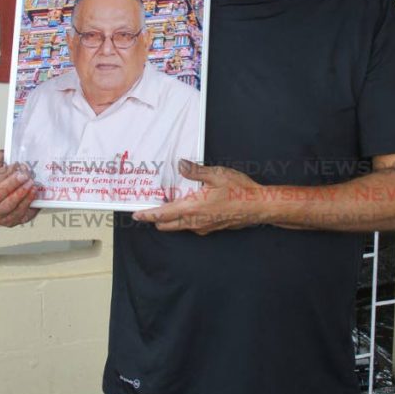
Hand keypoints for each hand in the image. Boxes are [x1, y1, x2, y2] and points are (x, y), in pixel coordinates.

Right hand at [0, 150, 39, 227]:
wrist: (16, 186)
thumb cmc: (5, 175)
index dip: (3, 174)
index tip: (15, 166)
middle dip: (12, 184)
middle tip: (24, 176)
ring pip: (7, 206)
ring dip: (21, 194)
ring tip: (30, 183)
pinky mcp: (8, 222)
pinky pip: (18, 214)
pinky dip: (27, 203)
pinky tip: (32, 193)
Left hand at [132, 159, 266, 234]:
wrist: (258, 206)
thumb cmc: (239, 190)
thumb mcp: (216, 174)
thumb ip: (195, 171)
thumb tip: (180, 165)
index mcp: (192, 208)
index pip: (162, 215)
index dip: (147, 215)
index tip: (136, 215)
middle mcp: (195, 222)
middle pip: (167, 225)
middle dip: (156, 218)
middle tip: (151, 208)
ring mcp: (204, 227)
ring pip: (179, 227)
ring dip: (171, 219)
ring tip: (169, 205)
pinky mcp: (211, 228)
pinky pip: (192, 226)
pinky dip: (185, 219)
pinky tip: (190, 207)